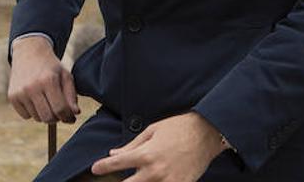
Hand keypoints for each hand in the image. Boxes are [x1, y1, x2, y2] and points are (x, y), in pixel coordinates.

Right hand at [7, 35, 79, 123]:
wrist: (29, 53)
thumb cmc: (51, 67)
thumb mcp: (65, 76)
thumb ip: (71, 95)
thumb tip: (75, 114)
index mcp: (49, 80)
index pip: (60, 109)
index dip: (68, 117)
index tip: (71, 118)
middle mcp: (32, 87)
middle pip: (48, 117)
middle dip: (57, 118)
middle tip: (61, 113)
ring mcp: (20, 92)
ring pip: (37, 118)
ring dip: (45, 115)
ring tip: (48, 102)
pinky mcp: (12, 96)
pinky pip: (25, 116)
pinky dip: (33, 112)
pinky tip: (36, 100)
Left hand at [90, 112, 223, 180]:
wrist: (208, 132)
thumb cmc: (179, 127)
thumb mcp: (153, 130)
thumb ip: (132, 145)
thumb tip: (113, 154)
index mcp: (145, 154)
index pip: (116, 165)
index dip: (102, 167)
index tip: (95, 168)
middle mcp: (153, 171)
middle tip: (112, 181)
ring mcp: (167, 181)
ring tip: (136, 180)